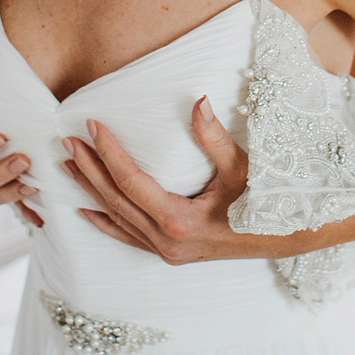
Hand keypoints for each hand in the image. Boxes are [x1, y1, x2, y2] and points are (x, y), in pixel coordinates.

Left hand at [61, 96, 253, 262]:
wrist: (287, 237)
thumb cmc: (265, 200)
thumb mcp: (241, 167)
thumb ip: (214, 137)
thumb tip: (197, 101)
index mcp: (179, 220)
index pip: (129, 181)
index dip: (108, 152)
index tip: (91, 126)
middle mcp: (167, 241)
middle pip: (115, 199)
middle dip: (89, 168)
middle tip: (67, 141)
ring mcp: (167, 251)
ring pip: (118, 218)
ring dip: (91, 190)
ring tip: (68, 165)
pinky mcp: (171, 253)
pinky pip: (129, 237)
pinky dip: (106, 222)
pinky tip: (87, 211)